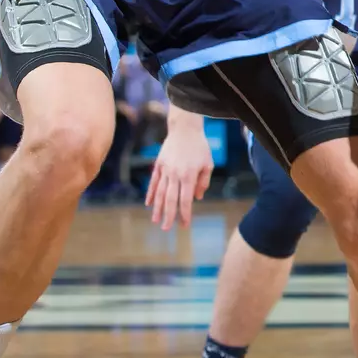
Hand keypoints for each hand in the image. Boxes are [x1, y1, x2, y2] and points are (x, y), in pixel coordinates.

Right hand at [146, 113, 213, 230]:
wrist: (184, 128)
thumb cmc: (200, 147)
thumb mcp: (208, 163)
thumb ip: (203, 182)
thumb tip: (197, 198)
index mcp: (189, 175)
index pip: (185, 200)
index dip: (185, 214)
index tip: (184, 224)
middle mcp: (175, 174)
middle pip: (171, 199)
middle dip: (169, 216)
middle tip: (166, 229)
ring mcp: (165, 169)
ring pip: (160, 193)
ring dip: (158, 208)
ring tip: (156, 221)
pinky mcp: (159, 165)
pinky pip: (154, 182)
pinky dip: (151, 193)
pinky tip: (149, 204)